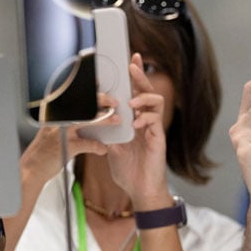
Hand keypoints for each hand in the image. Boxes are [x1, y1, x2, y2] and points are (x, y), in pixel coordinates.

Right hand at [20, 94, 116, 185]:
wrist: (32, 168)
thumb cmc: (43, 149)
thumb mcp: (51, 130)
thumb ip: (65, 121)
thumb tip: (85, 113)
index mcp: (53, 112)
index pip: (72, 95)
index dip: (87, 88)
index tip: (98, 82)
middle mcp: (57, 119)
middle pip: (83, 104)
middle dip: (101, 100)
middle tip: (114, 102)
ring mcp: (62, 132)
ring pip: (88, 120)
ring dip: (105, 120)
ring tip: (116, 120)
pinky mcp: (68, 146)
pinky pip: (89, 143)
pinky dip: (98, 146)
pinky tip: (102, 149)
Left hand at [107, 53, 170, 208]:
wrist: (139, 189)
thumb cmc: (127, 169)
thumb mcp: (111, 147)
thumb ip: (106, 132)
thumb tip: (92, 122)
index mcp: (135, 120)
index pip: (135, 93)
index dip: (134, 77)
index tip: (130, 60)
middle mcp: (146, 121)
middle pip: (147, 91)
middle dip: (140, 76)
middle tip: (133, 64)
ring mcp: (154, 129)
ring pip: (156, 102)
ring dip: (143, 97)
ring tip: (132, 101)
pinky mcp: (158, 139)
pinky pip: (156, 122)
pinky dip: (145, 119)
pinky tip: (136, 123)